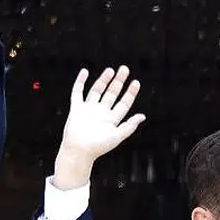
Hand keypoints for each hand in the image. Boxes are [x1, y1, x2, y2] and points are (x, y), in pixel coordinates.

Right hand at [53, 66, 145, 188]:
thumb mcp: (117, 136)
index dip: (130, 93)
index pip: (124, 103)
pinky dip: (80, 82)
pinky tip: (85, 72)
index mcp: (112, 119)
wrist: (78, 150)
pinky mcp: (76, 109)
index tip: (136, 82)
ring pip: (97, 91)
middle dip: (118, 81)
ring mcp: (88, 109)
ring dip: (103, 80)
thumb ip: (129, 126)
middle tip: (125, 69)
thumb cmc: (98, 147)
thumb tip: (142, 116)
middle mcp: (101, 112)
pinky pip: (77, 93)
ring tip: (110, 70)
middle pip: (112, 93)